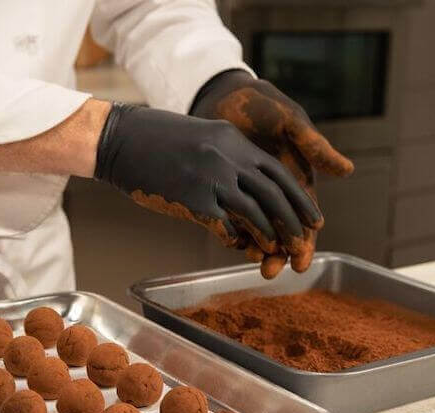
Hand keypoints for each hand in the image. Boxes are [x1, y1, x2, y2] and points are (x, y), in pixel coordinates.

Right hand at [94, 103, 323, 254]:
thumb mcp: (202, 139)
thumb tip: (249, 186)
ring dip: (267, 235)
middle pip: (272, 193)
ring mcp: (210, 177)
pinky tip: (236, 245)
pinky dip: (233, 239)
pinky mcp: (192, 198)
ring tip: (274, 252)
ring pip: (252, 211)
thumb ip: (228, 158)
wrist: (120, 139)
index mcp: (232, 140)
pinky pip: (223, 225)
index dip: (298, 199)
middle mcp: (227, 156)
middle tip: (303, 244)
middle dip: (292, 222)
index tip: (314, 219)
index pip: (277, 172)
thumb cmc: (157, 142)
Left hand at [191, 70, 353, 277]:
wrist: (222, 95)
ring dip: (257, 248)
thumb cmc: (261, 105)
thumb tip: (347, 170)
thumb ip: (312, 145)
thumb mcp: (289, 121)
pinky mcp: (225, 190)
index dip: (306, 243)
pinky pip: (231, 218)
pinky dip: (233, 232)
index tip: (302, 263)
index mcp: (296, 178)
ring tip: (252, 261)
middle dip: (279, 254)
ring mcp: (249, 192)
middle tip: (270, 272)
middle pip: (282, 231)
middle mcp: (274, 191)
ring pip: (257, 229)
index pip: (305, 219)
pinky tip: (230, 243)